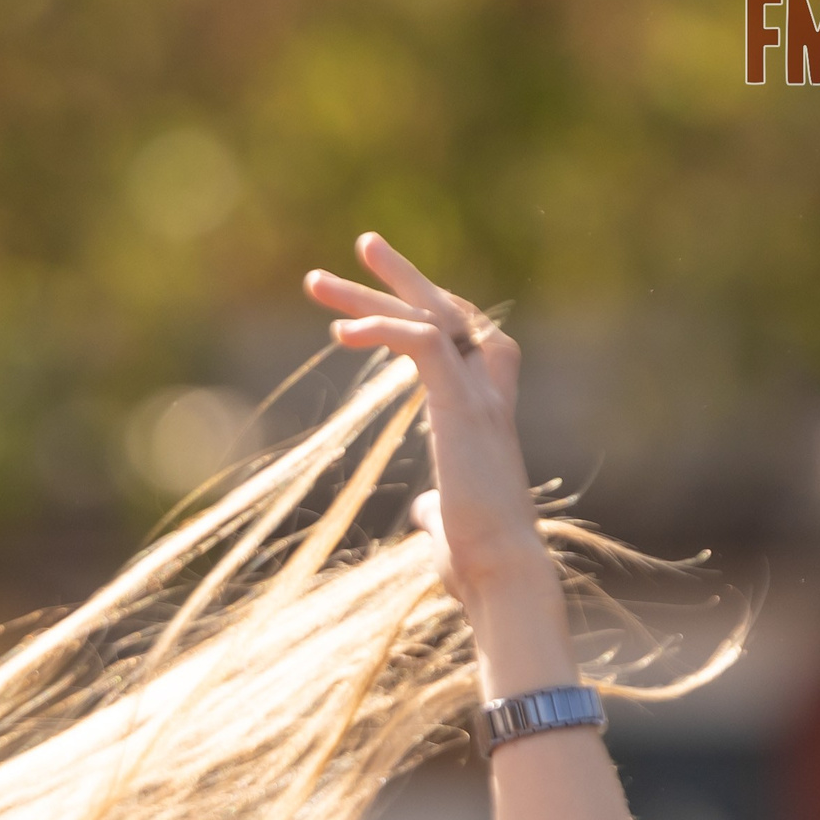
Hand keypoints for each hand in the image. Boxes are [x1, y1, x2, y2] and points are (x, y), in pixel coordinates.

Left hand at [303, 232, 555, 612]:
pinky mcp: (464, 406)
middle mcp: (489, 392)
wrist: (500, 573)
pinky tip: (341, 333)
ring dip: (373, 293)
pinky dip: (384, 329)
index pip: (461, 339)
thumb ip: (438, 509)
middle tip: (359, 246)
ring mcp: (481, 395)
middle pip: (447, 311)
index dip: (418, 315)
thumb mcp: (449, 524)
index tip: (361, 313)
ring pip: (433, 315)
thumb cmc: (476, 559)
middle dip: (399, 279)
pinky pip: (425, 342)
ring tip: (319, 281)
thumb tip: (426, 513)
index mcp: (485, 410)